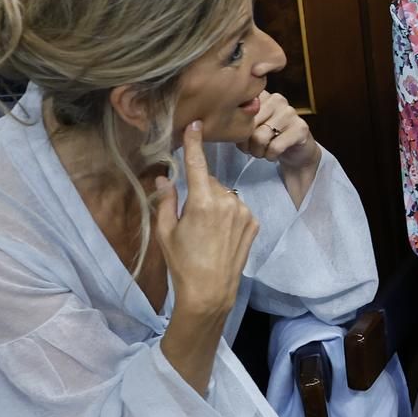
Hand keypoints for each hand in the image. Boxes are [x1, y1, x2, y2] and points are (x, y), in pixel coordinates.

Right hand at [153, 120, 258, 318]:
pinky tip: (221, 235)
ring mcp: (244, 212)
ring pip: (225, 195)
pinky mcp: (254, 223)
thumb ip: (166, 201)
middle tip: (190, 217)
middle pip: (210, 182)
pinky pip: (238, 209)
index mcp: (202, 201)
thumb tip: (163, 178)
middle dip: (200, 191)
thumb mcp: (166, 232)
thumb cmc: (182, 263)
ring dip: (216, 203)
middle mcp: (227, 202)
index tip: (195, 125)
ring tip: (207, 231)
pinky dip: (229, 215)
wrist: (211, 291)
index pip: (197, 164)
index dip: (194, 143)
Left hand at [239, 91, 318, 170]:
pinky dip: (271, 156)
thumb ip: (237, 121)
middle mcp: (277, 99)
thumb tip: (225, 127)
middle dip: (246, 144)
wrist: (296, 150)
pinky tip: (274, 154)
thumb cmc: (267, 137)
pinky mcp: (301, 128)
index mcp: (261, 95)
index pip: (238, 111)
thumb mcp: (249, 127)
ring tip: (262, 151)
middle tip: (252, 148)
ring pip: (260, 137)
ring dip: (258, 152)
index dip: (237, 130)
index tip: (242, 138)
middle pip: (248, 126)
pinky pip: (275, 147)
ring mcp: (290, 112)